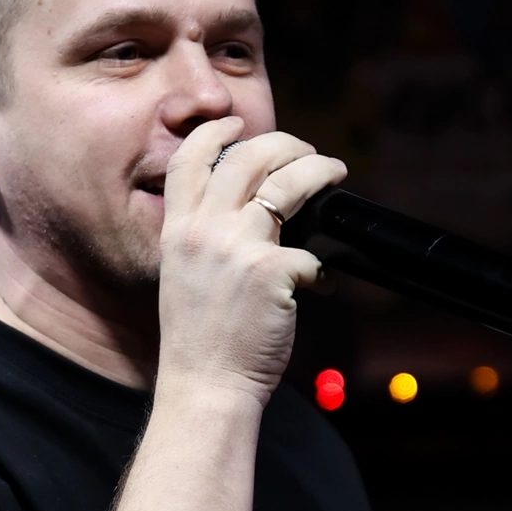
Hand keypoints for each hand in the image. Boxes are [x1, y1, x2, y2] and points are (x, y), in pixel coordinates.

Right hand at [155, 117, 345, 405]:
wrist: (204, 386)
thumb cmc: (200, 341)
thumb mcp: (184, 277)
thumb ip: (207, 240)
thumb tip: (256, 214)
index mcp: (177, 231)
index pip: (188, 160)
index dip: (215, 133)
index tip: (236, 125)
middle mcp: (204, 231)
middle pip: (250, 157)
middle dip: (286, 144)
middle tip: (307, 153)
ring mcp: (238, 248)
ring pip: (289, 184)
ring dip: (319, 172)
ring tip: (334, 174)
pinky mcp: (273, 272)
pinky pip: (312, 254)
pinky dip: (323, 269)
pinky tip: (323, 285)